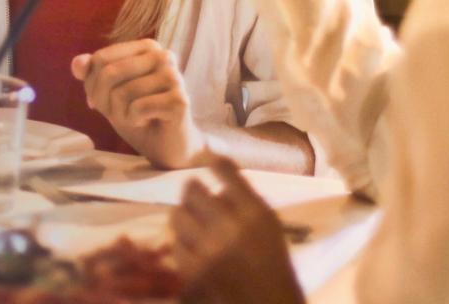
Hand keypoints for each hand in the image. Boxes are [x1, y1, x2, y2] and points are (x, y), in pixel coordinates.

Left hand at [71, 39, 203, 168]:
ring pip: (122, 92)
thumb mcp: (109, 94)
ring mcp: (173, 76)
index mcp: (147, 47)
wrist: (168, 146)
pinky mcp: (179, 100)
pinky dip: (135, 121)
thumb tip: (77, 63)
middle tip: (120, 114)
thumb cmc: (139, 116)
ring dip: (121, 114)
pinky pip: (137, 108)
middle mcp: (163, 55)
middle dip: (105, 101)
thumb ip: (92, 75)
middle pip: (110, 73)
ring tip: (137, 118)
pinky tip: (149, 121)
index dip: (93, 86)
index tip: (104, 102)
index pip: (100, 59)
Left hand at [171, 157, 303, 303]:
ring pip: (178, 215)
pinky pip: (176, 246)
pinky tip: (192, 247)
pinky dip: (183, 244)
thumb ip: (244, 200)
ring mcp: (209, 251)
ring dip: (183, 214)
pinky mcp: (193, 273)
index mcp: (255, 212)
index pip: (226, 171)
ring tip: (190, 219)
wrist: (269, 303)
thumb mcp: (268, 224)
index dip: (214, 161)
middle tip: (193, 190)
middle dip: (192, 188)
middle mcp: (230, 227)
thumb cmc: (272, 262)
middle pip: (193, 190)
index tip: (209, 159)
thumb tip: (214, 176)